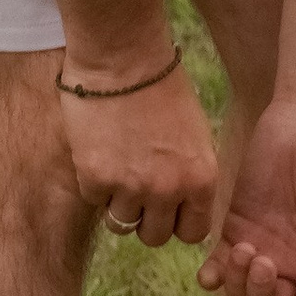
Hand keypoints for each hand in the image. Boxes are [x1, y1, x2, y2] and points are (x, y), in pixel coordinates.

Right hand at [59, 63, 220, 249]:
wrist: (123, 58)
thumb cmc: (163, 87)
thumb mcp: (195, 134)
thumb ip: (189, 172)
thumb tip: (179, 203)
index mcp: (201, 179)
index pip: (193, 233)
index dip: (178, 222)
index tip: (169, 210)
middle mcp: (168, 190)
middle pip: (155, 237)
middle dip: (147, 219)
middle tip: (139, 192)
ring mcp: (130, 187)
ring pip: (121, 224)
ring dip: (118, 202)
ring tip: (118, 169)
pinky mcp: (95, 178)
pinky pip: (94, 199)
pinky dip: (94, 183)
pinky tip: (100, 151)